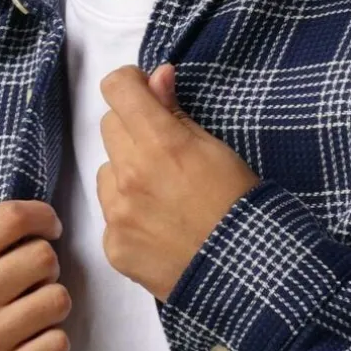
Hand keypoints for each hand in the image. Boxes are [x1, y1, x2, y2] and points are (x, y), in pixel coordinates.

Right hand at [0, 201, 69, 350]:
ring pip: (58, 299)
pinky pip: (59, 343)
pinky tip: (34, 345)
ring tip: (34, 316)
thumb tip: (36, 225)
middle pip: (43, 257)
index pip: (9, 218)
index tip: (50, 230)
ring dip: (54, 307)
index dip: (43, 217)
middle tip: (36, 283)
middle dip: (49, 268)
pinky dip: (54, 343)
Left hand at [96, 63, 260, 301]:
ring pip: (106, 172)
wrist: (244, 274)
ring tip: (163, 198)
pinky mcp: (113, 246)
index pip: (117, 89)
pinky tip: (159, 229)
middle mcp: (130, 174)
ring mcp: (117, 214)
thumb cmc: (240, 207)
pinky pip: (110, 215)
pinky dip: (129, 216)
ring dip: (126, 175)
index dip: (132, 85)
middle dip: (133, 131)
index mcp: (159, 143)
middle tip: (165, 155)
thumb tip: (157, 76)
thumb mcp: (217, 151)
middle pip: (109, 127)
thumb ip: (177, 112)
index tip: (146, 96)